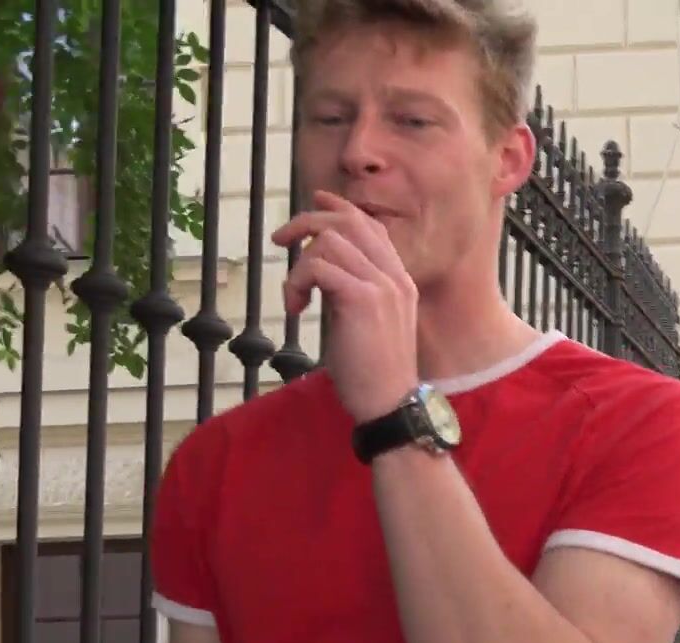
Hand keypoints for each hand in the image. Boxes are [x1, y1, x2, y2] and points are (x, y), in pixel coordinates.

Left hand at [270, 190, 419, 423]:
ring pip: (329, 241)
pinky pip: (319, 267)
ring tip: (294, 297)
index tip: (314, 202)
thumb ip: (354, 292)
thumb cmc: (374, 373)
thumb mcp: (368, 323)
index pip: (371, 227)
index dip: (340, 209)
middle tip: (279, 239)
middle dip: (307, 222)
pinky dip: (297, 282)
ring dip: (299, 265)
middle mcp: (394, 277)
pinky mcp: (363, 300)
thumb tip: (321, 272)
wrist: (390, 403)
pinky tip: (296, 308)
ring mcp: (382, 286)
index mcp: (400, 280)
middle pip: (349, 222)